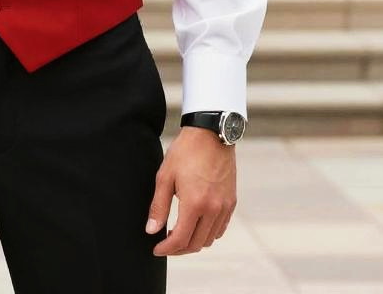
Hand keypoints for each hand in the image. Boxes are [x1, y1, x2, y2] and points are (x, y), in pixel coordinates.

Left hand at [145, 125, 235, 254]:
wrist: (211, 134)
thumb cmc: (185, 152)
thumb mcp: (165, 176)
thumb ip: (158, 206)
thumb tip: (151, 230)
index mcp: (195, 204)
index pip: (180, 239)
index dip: (166, 249)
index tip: (156, 249)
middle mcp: (213, 210)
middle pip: (196, 244)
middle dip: (179, 249)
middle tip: (165, 244)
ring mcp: (224, 207)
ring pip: (209, 239)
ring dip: (194, 242)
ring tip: (179, 234)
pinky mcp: (231, 202)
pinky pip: (220, 228)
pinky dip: (208, 233)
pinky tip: (196, 224)